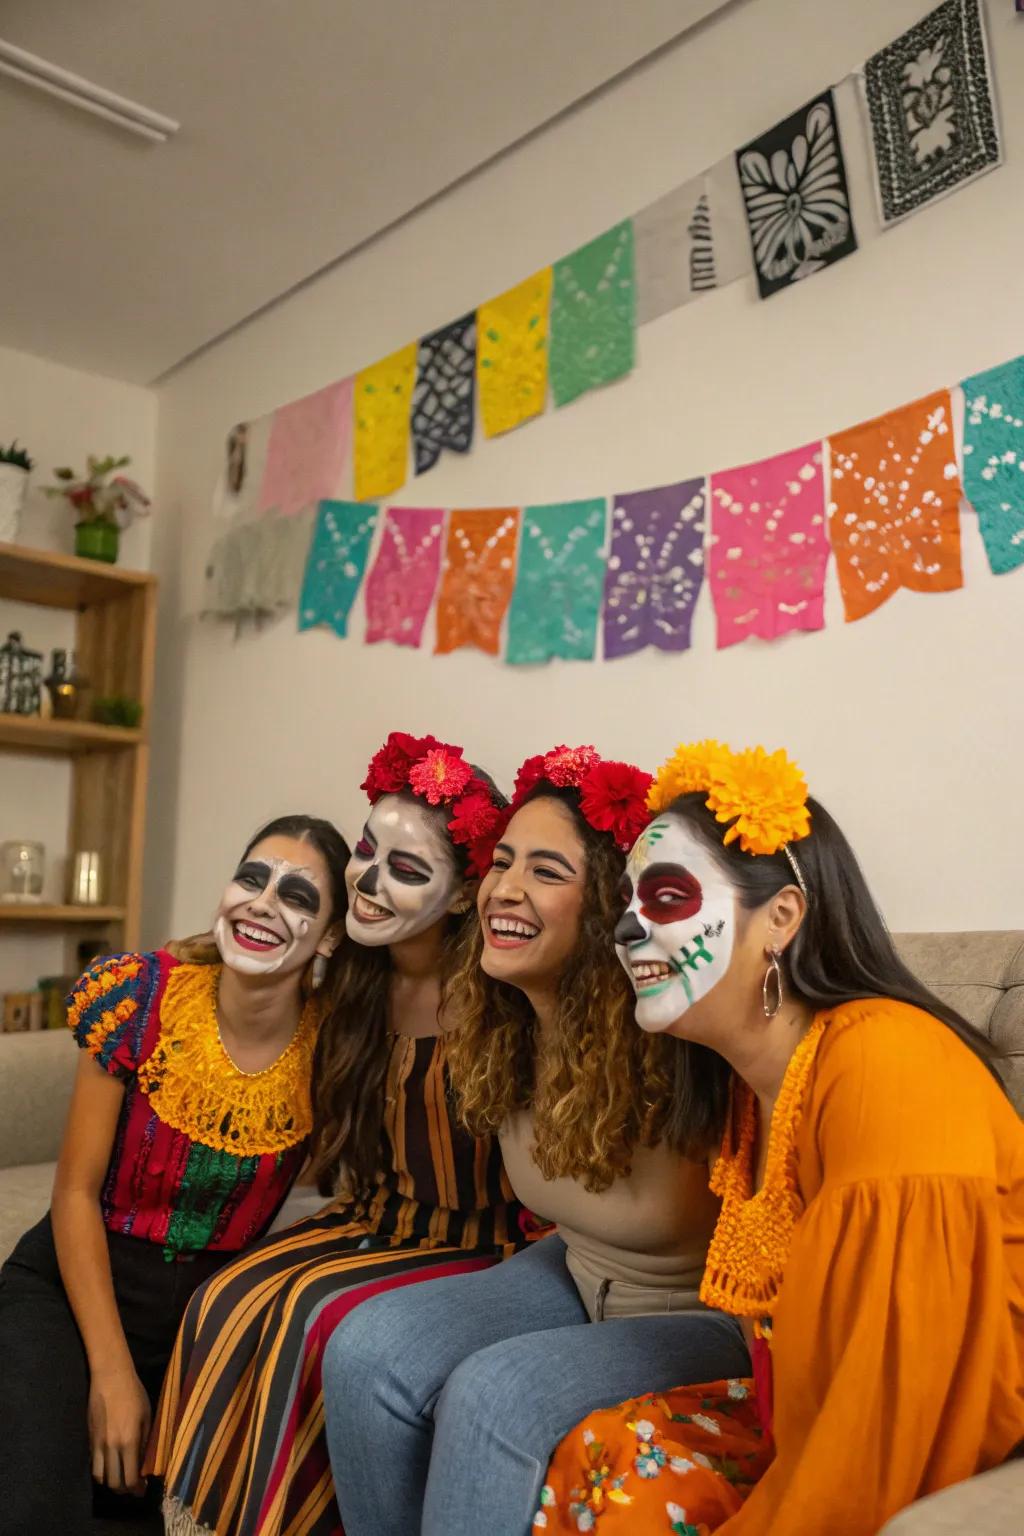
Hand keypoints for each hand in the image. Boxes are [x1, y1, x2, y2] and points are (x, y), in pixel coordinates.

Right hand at [87, 1364, 150, 1494]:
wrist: (110, 1377)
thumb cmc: (134, 1393)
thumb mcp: (147, 1416)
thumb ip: (146, 1442)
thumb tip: (146, 1462)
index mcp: (129, 1441)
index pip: (130, 1478)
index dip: (137, 1488)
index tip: (143, 1489)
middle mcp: (111, 1447)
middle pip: (114, 1483)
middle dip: (125, 1490)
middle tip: (133, 1487)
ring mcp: (97, 1445)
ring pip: (101, 1478)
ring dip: (111, 1483)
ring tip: (121, 1478)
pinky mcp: (89, 1439)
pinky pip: (93, 1465)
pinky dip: (101, 1472)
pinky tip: (110, 1466)